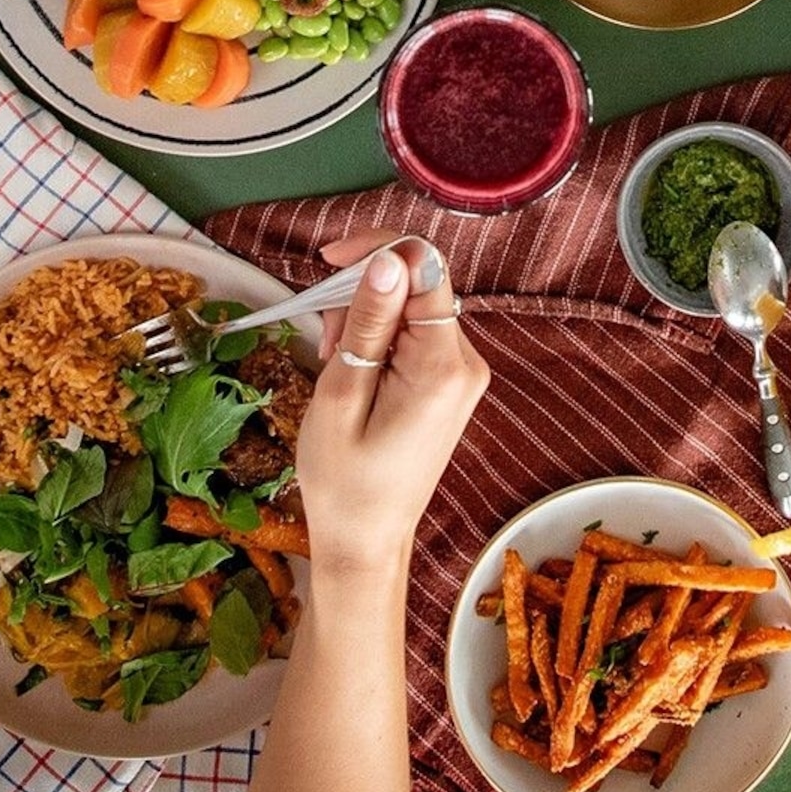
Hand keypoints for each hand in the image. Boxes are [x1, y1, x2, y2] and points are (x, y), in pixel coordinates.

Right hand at [295, 235, 488, 572]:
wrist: (364, 542)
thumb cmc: (343, 481)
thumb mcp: (341, 394)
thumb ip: (369, 322)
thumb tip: (389, 259)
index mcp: (442, 365)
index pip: (424, 265)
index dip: (375, 248)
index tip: (328, 261)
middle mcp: (465, 362)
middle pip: (418, 283)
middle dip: (363, 292)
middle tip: (324, 337)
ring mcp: (461, 374)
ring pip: (412, 307)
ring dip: (367, 317)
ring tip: (334, 362)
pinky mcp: (449, 383)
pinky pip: (415, 335)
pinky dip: (379, 339)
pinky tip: (352, 371)